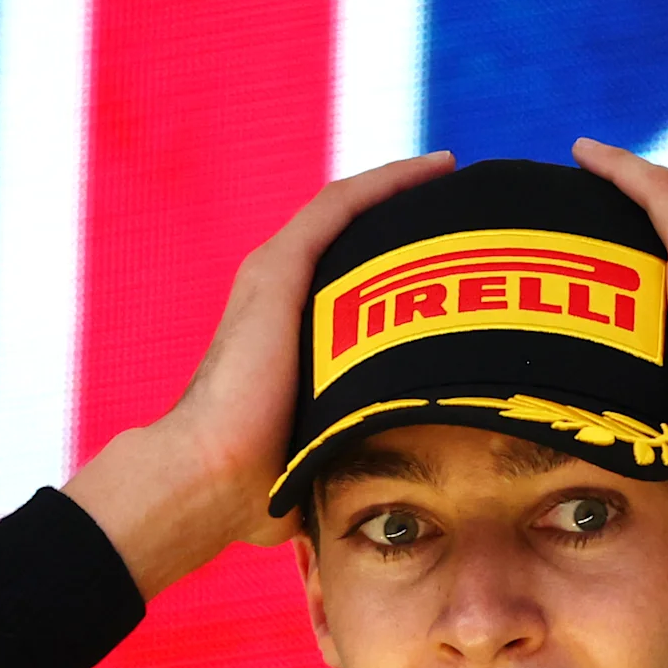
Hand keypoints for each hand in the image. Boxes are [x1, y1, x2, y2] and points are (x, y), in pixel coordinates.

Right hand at [65, 152, 455, 596]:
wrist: (207, 480)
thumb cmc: (257, 490)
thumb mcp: (317, 458)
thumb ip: (346, 456)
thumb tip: (382, 498)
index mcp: (283, 334)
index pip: (345, 277)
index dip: (391, 261)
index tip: (447, 257)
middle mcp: (276, 296)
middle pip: (347, 236)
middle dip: (399, 218)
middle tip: (460, 209)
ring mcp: (273, 279)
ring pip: (345, 211)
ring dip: (398, 188)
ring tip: (451, 174)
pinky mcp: (279, 270)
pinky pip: (341, 206)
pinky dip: (387, 182)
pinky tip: (433, 169)